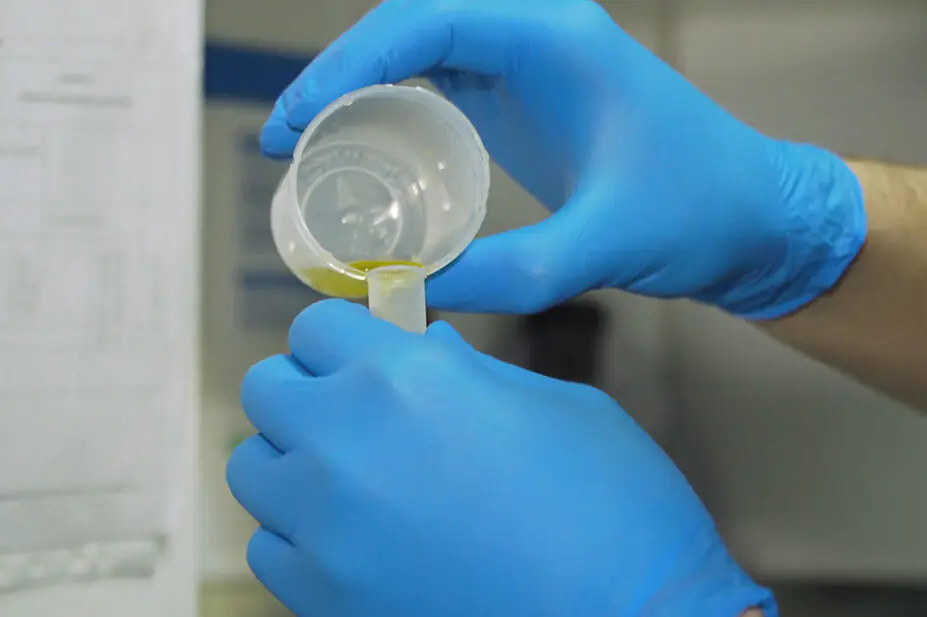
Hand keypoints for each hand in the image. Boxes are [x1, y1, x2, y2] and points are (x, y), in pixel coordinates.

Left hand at [227, 299, 776, 616]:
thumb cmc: (612, 503)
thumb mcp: (551, 403)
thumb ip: (465, 372)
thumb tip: (419, 352)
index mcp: (404, 378)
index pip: (315, 325)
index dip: (344, 335)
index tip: (365, 352)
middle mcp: (345, 445)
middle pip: (266, 388)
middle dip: (309, 386)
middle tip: (357, 407)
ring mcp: (324, 529)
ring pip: (252, 466)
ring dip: (294, 458)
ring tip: (351, 473)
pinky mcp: (323, 600)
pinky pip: (270, 546)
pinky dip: (299, 532)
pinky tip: (354, 536)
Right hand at [262, 0, 864, 319]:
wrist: (752, 217)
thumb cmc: (701, 211)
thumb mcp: (607, 244)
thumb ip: (513, 272)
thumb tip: (411, 294)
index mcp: (554, 39)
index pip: (425, 21)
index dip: (346, 65)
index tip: (296, 120)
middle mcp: (536, 37)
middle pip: (408, 28)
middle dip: (338, 77)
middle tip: (285, 143)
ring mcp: (529, 67)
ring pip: (419, 54)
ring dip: (359, 92)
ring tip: (308, 151)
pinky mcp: (526, 103)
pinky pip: (441, 89)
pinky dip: (393, 114)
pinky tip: (367, 157)